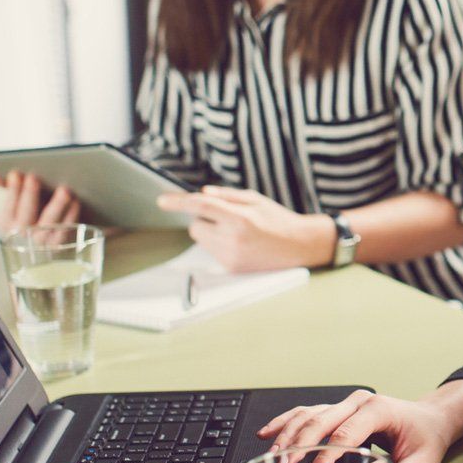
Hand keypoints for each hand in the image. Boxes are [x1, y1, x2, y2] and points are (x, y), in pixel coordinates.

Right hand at [0, 169, 80, 232]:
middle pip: (25, 219)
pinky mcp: (61, 242)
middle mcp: (23, 233)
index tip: (16, 173)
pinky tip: (76, 202)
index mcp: (8, 221)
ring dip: (56, 206)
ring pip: (48, 226)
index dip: (12, 191)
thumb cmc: (39, 199)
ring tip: (64, 190)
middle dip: (29, 195)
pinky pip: (65, 231)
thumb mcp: (23, 191)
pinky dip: (71, 216)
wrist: (61, 216)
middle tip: (34, 177)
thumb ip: (8, 183)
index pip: (8, 207)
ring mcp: (43, 240)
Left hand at [156, 186, 334, 271]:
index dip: (179, 202)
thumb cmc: (277, 219)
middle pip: (196, 227)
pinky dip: (220, 245)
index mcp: (239, 217)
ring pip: (202, 240)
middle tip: (226, 218)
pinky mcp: (231, 269)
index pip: (200, 206)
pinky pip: (212, 252)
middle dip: (204, 220)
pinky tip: (242, 245)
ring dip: (211, 233)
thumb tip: (202, 194)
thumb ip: (226, 196)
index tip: (162, 200)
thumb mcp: (255, 200)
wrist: (300, 247)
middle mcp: (233, 239)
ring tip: (238, 233)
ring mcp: (231, 257)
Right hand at [256, 386, 462, 462]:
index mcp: (379, 409)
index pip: (344, 433)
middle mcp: (360, 402)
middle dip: (300, 445)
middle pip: (321, 421)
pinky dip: (287, 422)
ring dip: (289, 434)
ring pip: (311, 414)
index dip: (325, 456)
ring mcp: (348, 403)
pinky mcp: (340, 410)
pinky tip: (269, 433)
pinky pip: (309, 412)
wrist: (432, 418)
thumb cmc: (427, 439)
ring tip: (273, 455)